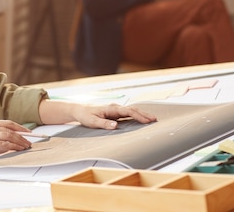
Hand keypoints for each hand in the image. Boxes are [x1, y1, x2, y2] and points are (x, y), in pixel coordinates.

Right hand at [0, 119, 31, 158]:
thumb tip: (9, 138)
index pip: (8, 123)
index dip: (20, 127)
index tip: (28, 132)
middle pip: (10, 129)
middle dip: (22, 136)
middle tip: (29, 142)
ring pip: (8, 136)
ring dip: (19, 142)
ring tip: (25, 146)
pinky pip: (3, 144)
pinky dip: (12, 147)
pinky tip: (17, 149)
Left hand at [38, 99, 156, 129]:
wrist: (79, 110)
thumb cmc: (85, 115)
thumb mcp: (92, 121)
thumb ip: (104, 123)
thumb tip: (116, 125)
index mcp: (111, 108)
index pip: (128, 111)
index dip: (138, 116)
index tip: (147, 120)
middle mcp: (115, 108)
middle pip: (133, 109)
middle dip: (144, 114)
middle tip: (154, 119)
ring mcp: (115, 110)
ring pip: (131, 111)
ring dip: (141, 114)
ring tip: (151, 119)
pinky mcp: (115, 114)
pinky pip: (128, 114)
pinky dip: (136, 116)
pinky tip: (141, 120)